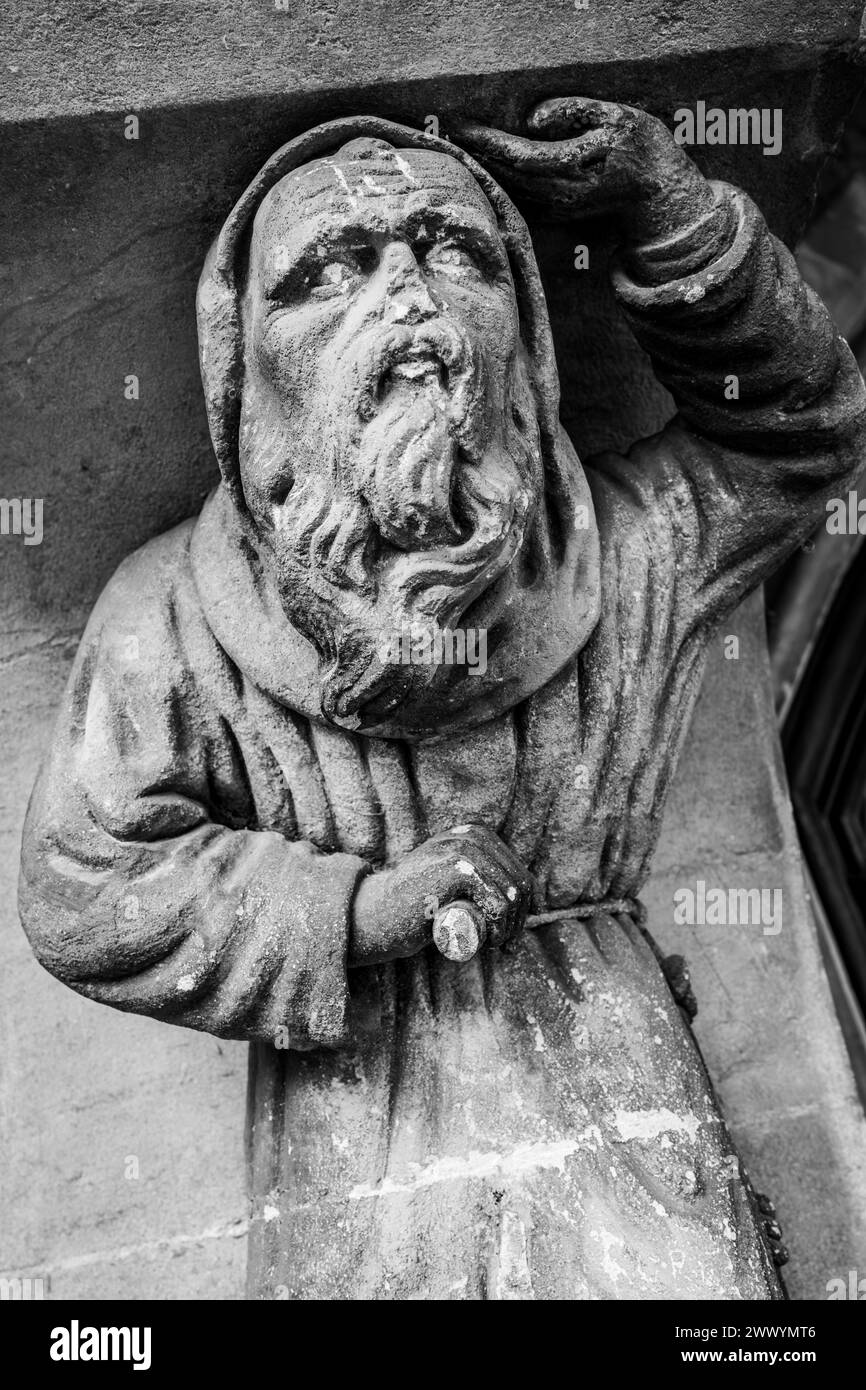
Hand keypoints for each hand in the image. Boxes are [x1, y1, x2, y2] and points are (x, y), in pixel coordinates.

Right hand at [349, 823, 531, 965]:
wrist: (380, 911)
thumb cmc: (417, 902)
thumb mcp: (450, 876)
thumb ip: (474, 868)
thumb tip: (524, 890)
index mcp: (476, 832)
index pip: (520, 873)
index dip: (522, 908)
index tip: (507, 933)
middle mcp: (472, 834)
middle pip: (519, 883)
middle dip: (518, 919)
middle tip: (502, 944)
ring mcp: (464, 847)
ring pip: (511, 895)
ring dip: (510, 927)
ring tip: (495, 944)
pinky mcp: (457, 866)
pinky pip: (498, 901)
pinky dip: (500, 926)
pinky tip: (490, 941)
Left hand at [454, 96, 715, 241]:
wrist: (654, 189)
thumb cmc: (637, 144)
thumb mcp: (613, 115)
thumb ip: (572, 111)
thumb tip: (533, 119)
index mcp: (571, 166)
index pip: (517, 155)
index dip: (487, 142)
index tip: (462, 125)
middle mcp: (558, 193)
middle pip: (505, 175)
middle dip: (476, 155)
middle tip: (448, 133)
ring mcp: (555, 207)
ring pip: (508, 188)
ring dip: (483, 169)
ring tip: (459, 147)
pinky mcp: (554, 213)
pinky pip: (517, 196)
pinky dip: (497, 181)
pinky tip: (483, 166)